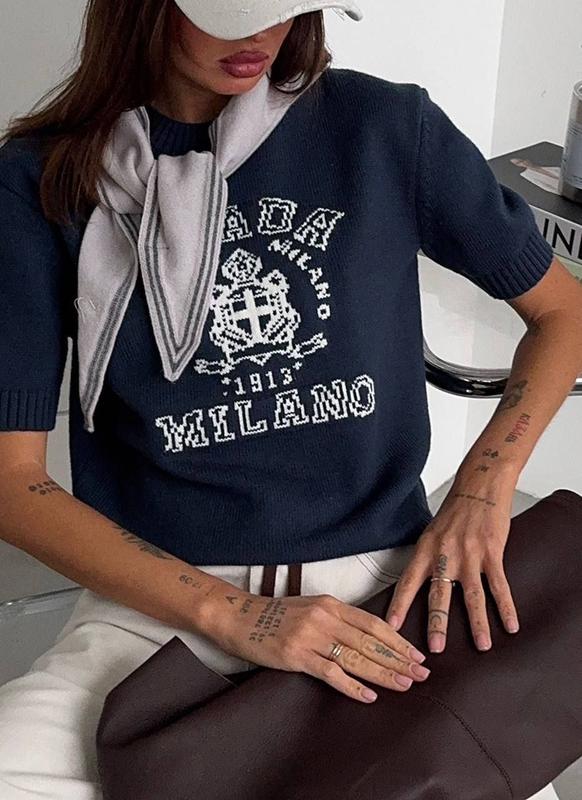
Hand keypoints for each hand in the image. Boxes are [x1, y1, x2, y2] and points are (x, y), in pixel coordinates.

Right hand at [200, 586, 431, 703]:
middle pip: (370, 641)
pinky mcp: (296, 655)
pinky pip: (331, 673)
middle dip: (399, 659)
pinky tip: (369, 696)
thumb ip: (336, 618)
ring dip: (383, 673)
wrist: (238, 617)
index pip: (373, 623)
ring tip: (405, 685)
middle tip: (422, 673)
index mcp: (330, 604)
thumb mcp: (310, 607)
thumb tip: (367, 636)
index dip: (398, 640)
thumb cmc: (275, 615)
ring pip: (356, 657)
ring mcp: (310, 636)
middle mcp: (324, 617)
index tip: (417, 653)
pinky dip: (352, 686)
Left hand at [384, 491, 520, 653]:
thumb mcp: (432, 534)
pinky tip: (511, 625)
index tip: (390, 628)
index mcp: (425, 550)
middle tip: (435, 648)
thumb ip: (427, 560)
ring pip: (472, 595)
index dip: (399, 605)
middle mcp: (444, 554)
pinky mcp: (492, 552)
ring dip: (477, 623)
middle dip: (437, 622)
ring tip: (482, 646)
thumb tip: (419, 588)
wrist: (479, 487)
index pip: (407, 582)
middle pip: (438, 594)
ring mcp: (470, 554)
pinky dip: (506, 607)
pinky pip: (499, 585)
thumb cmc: (454, 512)